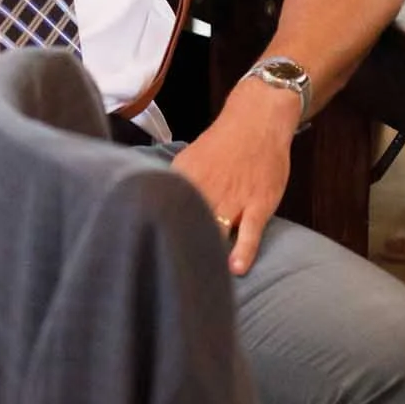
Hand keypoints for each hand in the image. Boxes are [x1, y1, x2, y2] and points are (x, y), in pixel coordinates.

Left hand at [171, 79, 297, 275]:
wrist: (257, 120)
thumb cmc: (223, 145)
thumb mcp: (190, 160)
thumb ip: (175, 185)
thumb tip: (156, 207)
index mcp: (183, 179)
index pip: (163, 211)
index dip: (154, 234)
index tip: (146, 255)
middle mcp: (206, 189)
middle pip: (187, 225)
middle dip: (179, 250)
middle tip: (171, 279)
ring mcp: (233, 198)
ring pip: (217, 231)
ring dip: (208, 255)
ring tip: (200, 282)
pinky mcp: (258, 203)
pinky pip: (250, 232)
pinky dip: (243, 251)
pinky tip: (235, 269)